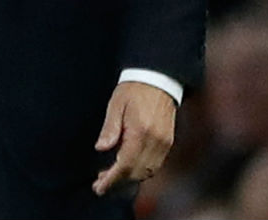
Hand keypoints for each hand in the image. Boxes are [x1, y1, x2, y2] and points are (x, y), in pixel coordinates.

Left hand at [92, 81, 175, 195]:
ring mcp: (164, 143)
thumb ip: (110, 128)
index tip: (99, 187)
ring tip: (111, 175)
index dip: (112, 179)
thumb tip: (101, 148)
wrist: (158, 80)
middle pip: (137, 173)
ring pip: (147, 172)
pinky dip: (141, 170)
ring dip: (130, 178)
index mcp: (141, 131)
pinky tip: (128, 167)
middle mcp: (156, 141)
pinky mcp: (168, 142)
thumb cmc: (134, 90)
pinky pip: (155, 165)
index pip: (125, 164)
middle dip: (118, 181)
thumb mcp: (116, 104)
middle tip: (100, 182)